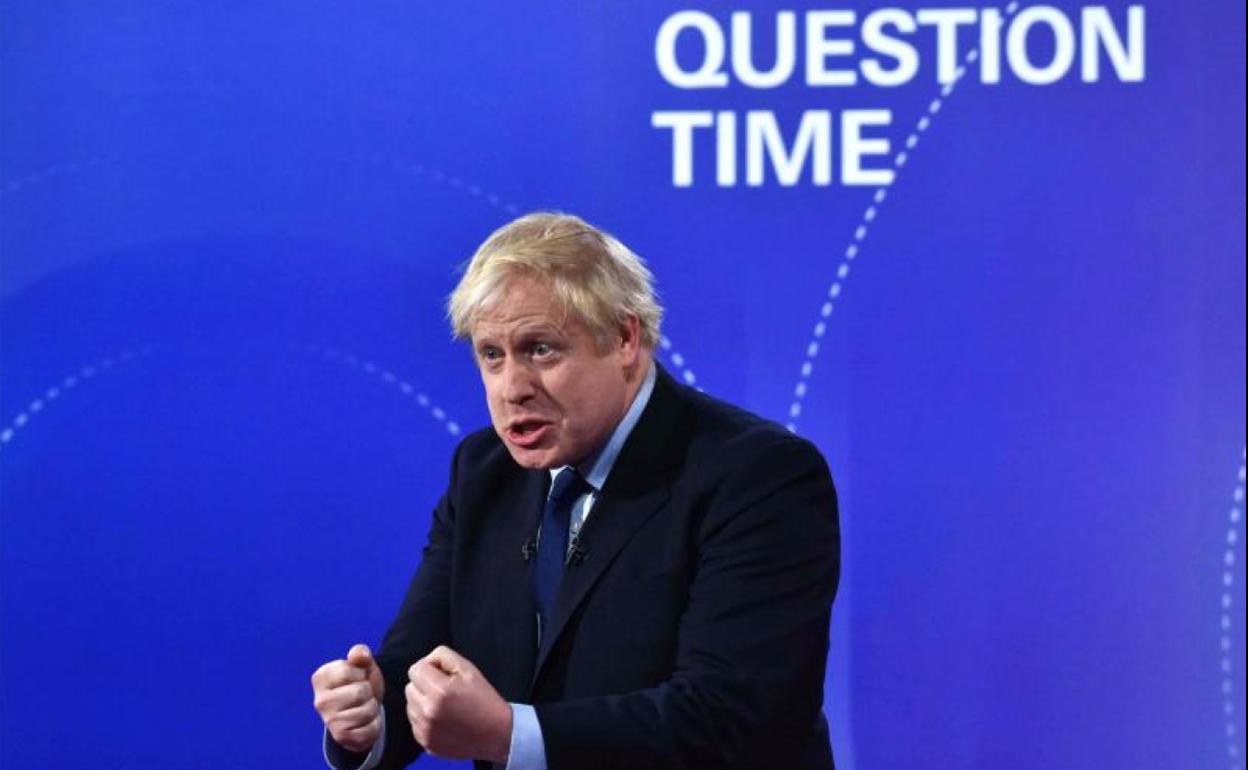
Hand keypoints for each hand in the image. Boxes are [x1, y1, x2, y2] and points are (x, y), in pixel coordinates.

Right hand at [311, 644, 385, 752]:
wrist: (361, 714)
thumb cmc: (360, 685)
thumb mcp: (362, 666)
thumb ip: (360, 654)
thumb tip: (360, 654)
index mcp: (320, 678)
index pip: (347, 670)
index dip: (361, 673)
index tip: (357, 679)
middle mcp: (320, 701)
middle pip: (359, 691)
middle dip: (369, 692)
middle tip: (362, 695)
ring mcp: (329, 721)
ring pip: (367, 710)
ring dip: (372, 708)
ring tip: (364, 707)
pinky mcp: (341, 737)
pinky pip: (369, 728)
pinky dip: (374, 724)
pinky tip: (365, 722)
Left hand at [405, 645, 511, 762]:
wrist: (496, 734)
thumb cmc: (484, 698)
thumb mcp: (469, 668)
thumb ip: (443, 656)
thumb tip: (427, 661)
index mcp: (439, 691)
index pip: (415, 670)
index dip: (429, 668)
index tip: (443, 674)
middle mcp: (427, 712)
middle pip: (409, 687)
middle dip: (424, 684)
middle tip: (444, 690)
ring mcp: (424, 730)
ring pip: (410, 706)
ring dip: (422, 702)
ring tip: (443, 706)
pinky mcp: (425, 743)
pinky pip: (415, 723)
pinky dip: (424, 719)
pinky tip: (443, 720)